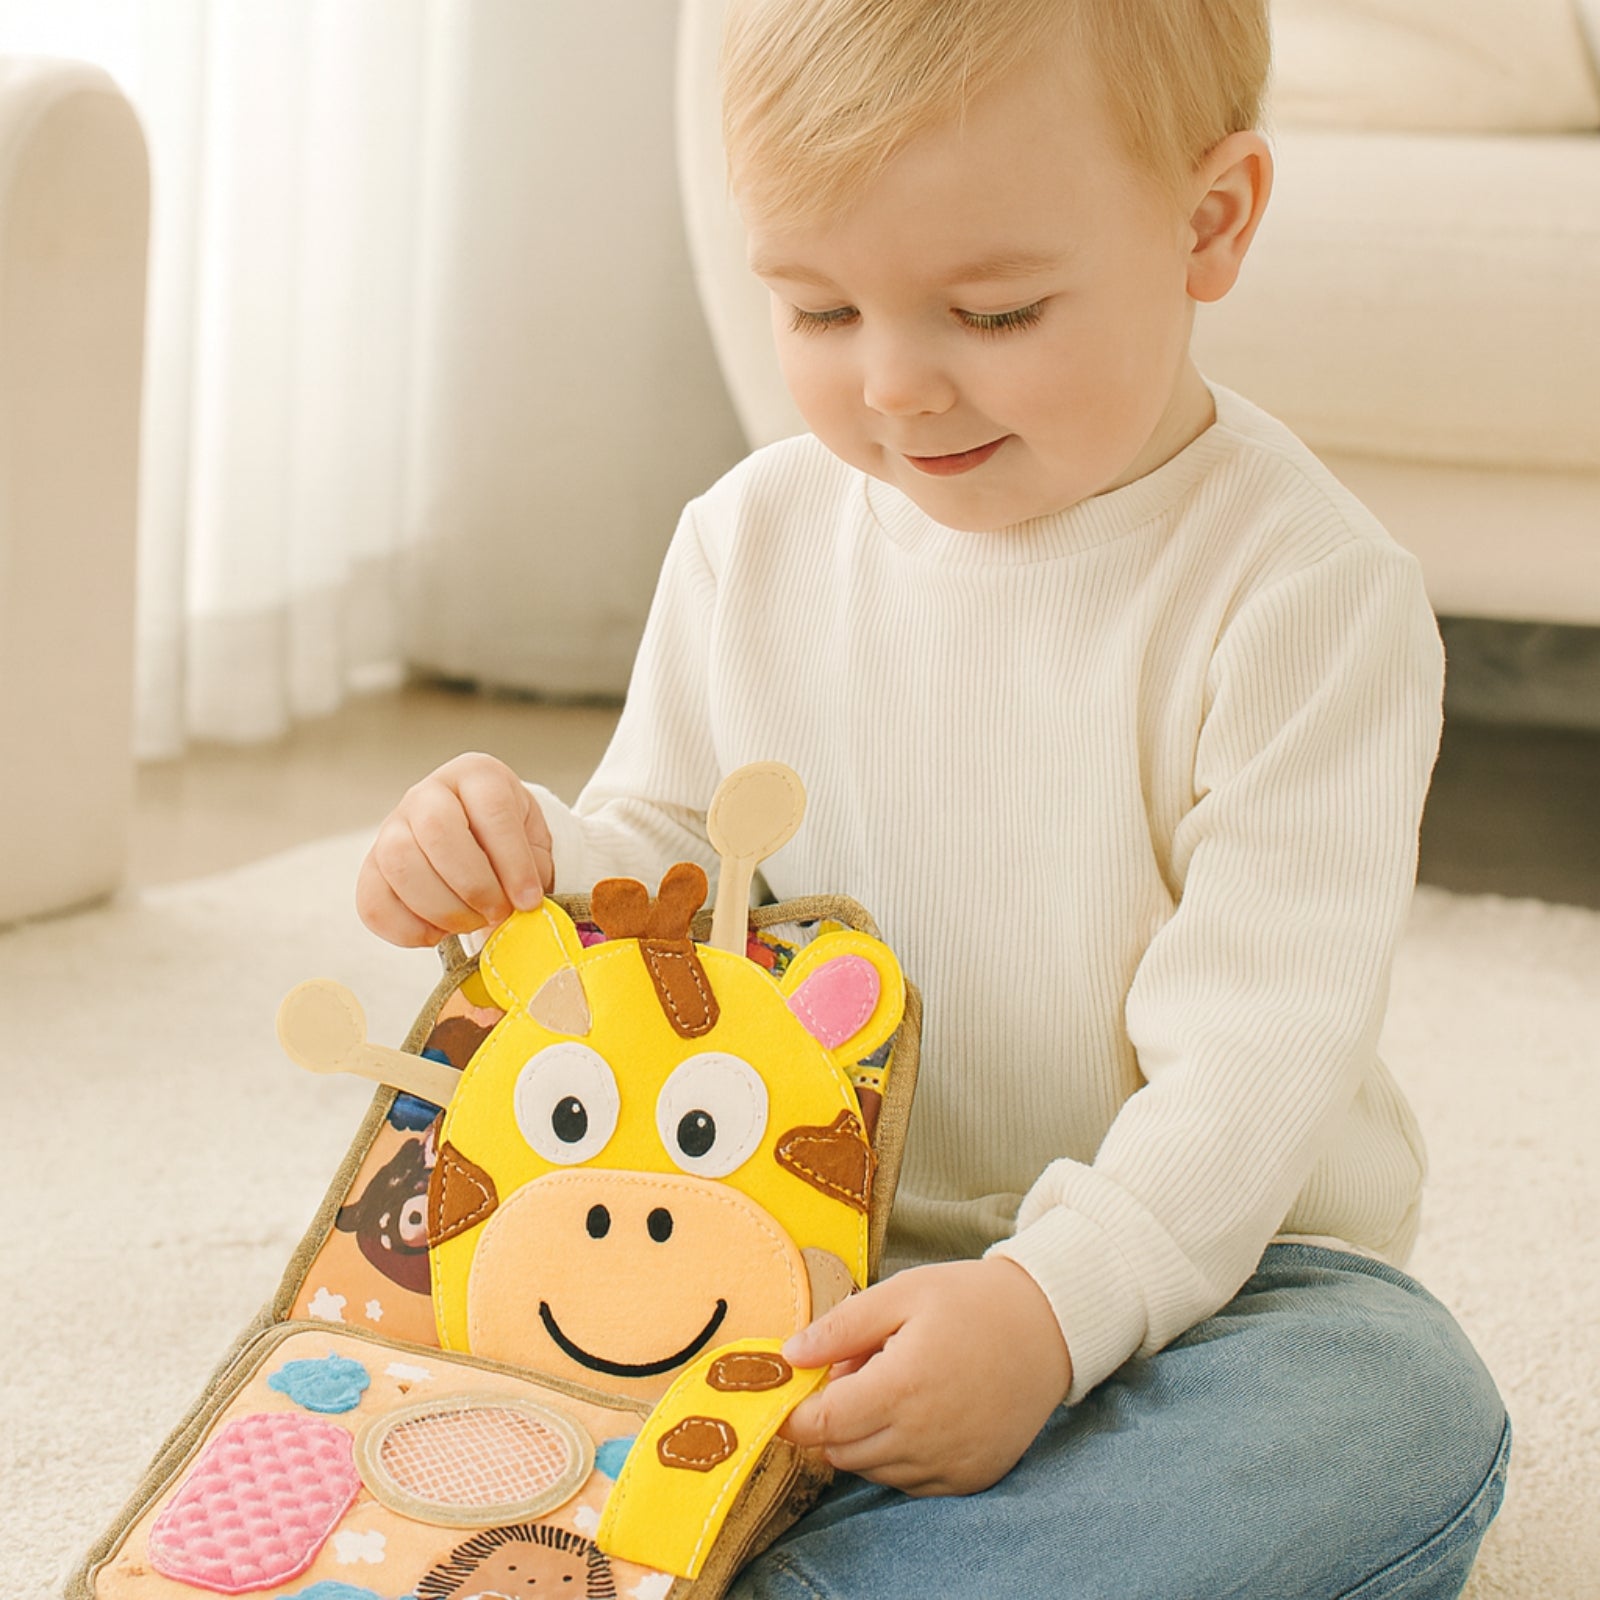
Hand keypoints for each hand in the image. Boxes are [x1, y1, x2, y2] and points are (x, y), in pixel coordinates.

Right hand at [356, 753, 553, 946]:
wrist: (479, 846)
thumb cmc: (509, 844)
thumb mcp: (534, 846)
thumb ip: (532, 872)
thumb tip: (519, 908)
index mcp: (478, 776)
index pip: (493, 809)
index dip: (513, 861)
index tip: (528, 901)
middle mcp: (429, 793)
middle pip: (437, 829)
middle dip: (473, 884)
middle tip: (497, 912)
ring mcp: (393, 826)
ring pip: (400, 863)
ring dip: (441, 908)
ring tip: (471, 923)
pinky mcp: (372, 865)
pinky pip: (373, 901)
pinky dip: (406, 929)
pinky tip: (437, 933)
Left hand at [779, 1256, 1071, 1496]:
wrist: (1048, 1328)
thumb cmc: (971, 1302)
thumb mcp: (902, 1293)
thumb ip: (841, 1327)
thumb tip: (790, 1355)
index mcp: (902, 1387)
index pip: (820, 1426)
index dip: (794, 1414)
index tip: (788, 1391)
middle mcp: (924, 1438)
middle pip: (840, 1451)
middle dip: (832, 1415)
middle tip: (858, 1366)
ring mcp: (949, 1464)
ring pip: (872, 1469)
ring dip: (864, 1435)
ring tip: (894, 1381)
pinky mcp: (970, 1478)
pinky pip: (909, 1481)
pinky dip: (897, 1453)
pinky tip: (918, 1409)